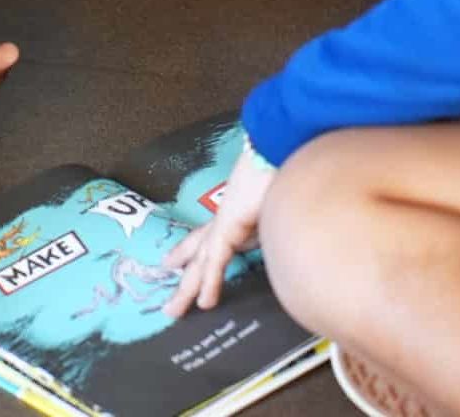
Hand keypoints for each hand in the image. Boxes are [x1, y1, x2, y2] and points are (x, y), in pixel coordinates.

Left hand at [162, 142, 276, 317]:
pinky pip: (216, 262)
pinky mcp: (229, 228)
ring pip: (201, 263)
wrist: (282, 149)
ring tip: (174, 311)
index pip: (211, 238)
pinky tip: (204, 302)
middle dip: (185, 276)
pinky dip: (210, 283)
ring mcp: (225, 223)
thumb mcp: (282, 205)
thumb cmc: (286, 172)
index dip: (194, 252)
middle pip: (199, 252)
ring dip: (187, 289)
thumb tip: (288, 233)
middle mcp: (227, 218)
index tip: (179, 264)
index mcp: (237, 212)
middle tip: (171, 299)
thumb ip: (278, 221)